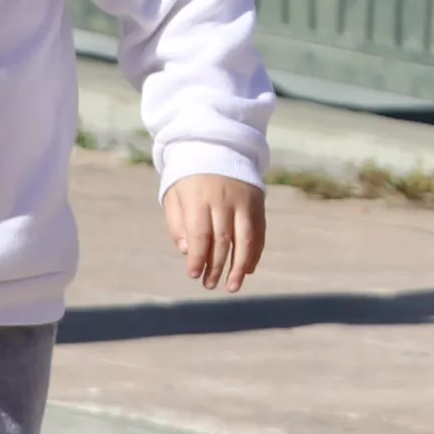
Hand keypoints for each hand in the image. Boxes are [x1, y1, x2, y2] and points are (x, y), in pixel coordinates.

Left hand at [164, 174, 266, 290]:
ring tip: (233, 286)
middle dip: (216, 267)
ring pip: (245, 239)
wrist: (216, 147)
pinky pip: (259, 232)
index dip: (198, 258)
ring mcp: (244, 201)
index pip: (200, 235)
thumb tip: (188, 252)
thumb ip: (177, 224)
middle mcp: (224, 200)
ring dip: (240, 266)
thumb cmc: (189, 179)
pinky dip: (255, 253)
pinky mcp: (257, 202)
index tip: (194, 275)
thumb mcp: (174, 196)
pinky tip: (247, 269)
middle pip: (223, 240)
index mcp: (199, 197)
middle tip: (209, 285)